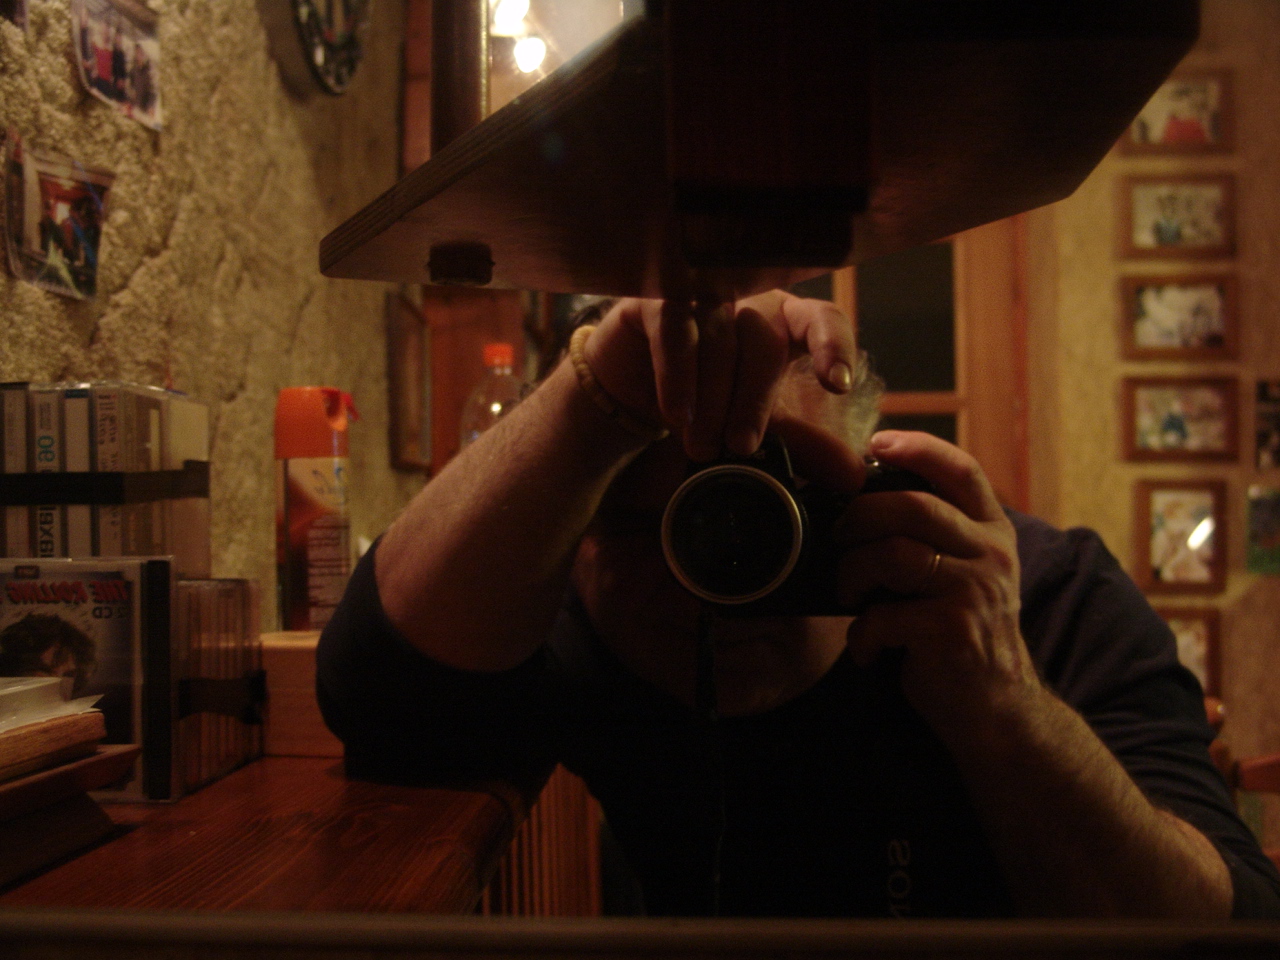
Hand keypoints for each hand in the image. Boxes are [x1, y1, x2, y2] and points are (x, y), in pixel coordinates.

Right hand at [581, 292, 857, 460]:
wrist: (632, 396)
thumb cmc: (707, 403)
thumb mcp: (758, 427)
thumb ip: (804, 446)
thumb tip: (854, 476)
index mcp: (786, 321)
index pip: (822, 319)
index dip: (833, 346)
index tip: (837, 386)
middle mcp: (749, 300)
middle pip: (764, 338)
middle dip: (753, 400)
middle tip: (739, 448)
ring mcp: (702, 295)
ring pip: (718, 336)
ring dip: (711, 397)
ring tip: (702, 445)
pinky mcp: (657, 301)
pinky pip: (674, 329)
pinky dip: (677, 375)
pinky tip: (677, 412)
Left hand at [833, 430, 1039, 737]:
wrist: (996, 708)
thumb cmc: (960, 632)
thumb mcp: (960, 573)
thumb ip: (930, 536)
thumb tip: (856, 504)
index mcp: (991, 532)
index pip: (962, 471)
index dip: (919, 448)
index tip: (876, 443)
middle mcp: (992, 554)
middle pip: (912, 506)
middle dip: (859, 516)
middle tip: (839, 537)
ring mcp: (976, 591)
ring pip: (892, 553)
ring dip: (853, 574)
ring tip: (849, 595)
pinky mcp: (954, 631)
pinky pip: (884, 614)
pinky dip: (863, 634)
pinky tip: (868, 648)